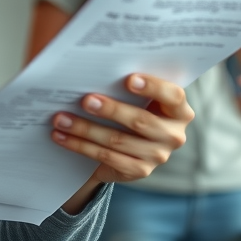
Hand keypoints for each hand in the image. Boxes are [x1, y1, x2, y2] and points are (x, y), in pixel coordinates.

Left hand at [51, 74, 192, 186]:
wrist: (127, 147)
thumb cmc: (131, 108)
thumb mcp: (137, 97)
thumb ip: (128, 85)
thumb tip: (96, 69)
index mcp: (179, 110)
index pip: (173, 96)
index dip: (153, 87)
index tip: (129, 79)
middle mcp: (173, 135)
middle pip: (141, 121)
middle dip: (110, 110)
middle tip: (85, 100)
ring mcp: (158, 156)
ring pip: (117, 140)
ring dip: (85, 129)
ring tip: (61, 118)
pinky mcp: (139, 171)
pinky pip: (106, 157)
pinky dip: (80, 145)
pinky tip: (62, 137)